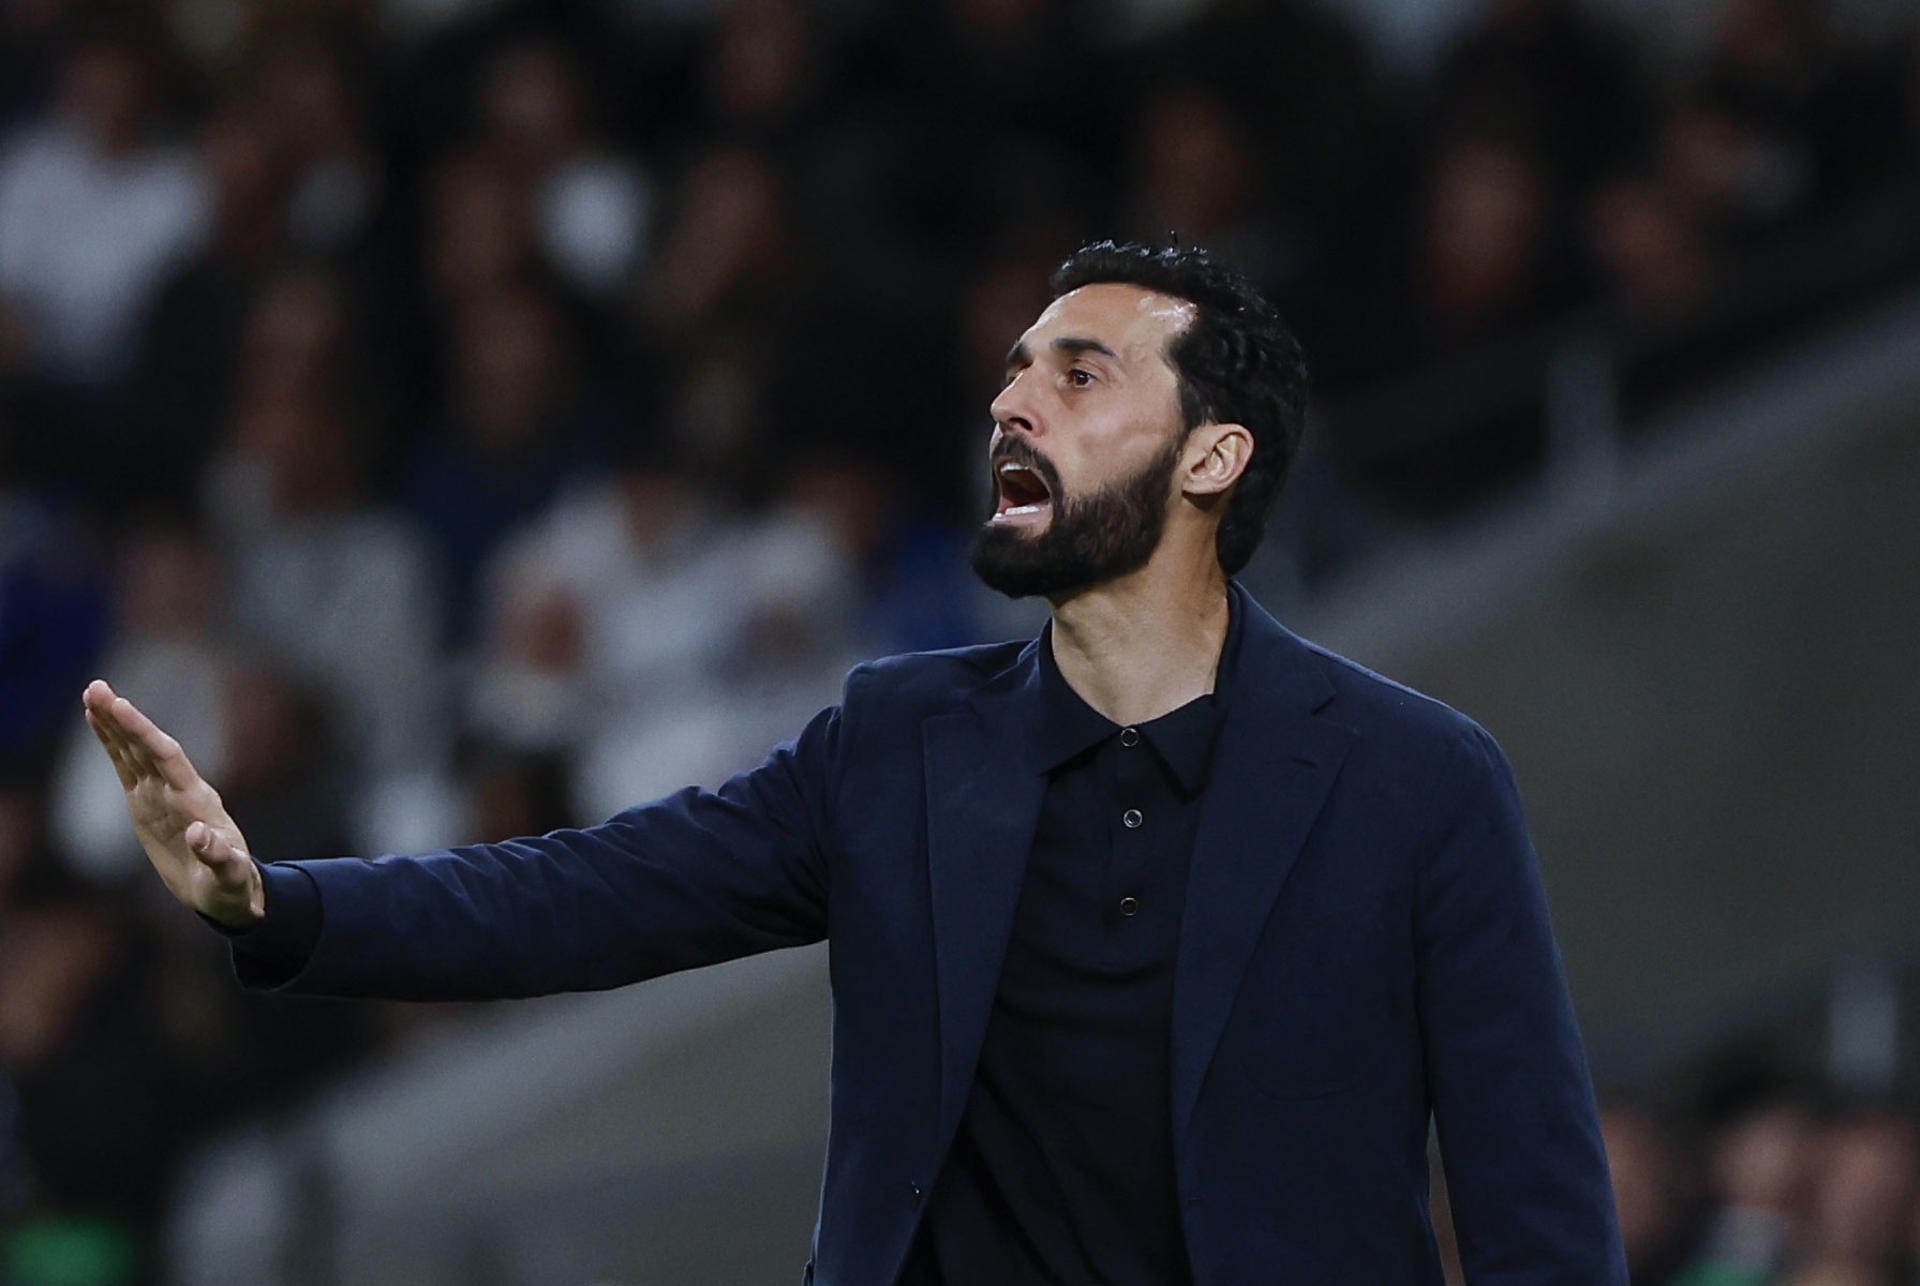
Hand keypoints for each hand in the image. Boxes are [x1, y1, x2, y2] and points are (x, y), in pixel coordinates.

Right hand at [81, 679, 263, 927]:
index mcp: (197, 802)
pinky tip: (98, 722)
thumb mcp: (229, 874)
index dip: (144, 732)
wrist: (229, 889)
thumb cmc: (231, 882)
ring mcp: (161, 794)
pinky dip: (112, 745)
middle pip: (147, 747)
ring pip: (134, 752)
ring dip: (114, 724)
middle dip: (123, 719)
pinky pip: (126, 768)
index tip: (123, 706)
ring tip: (92, 694)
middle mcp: (178, 790)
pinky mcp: (146, 803)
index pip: (167, 758)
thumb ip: (217, 856)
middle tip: (96, 688)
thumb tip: (200, 834)